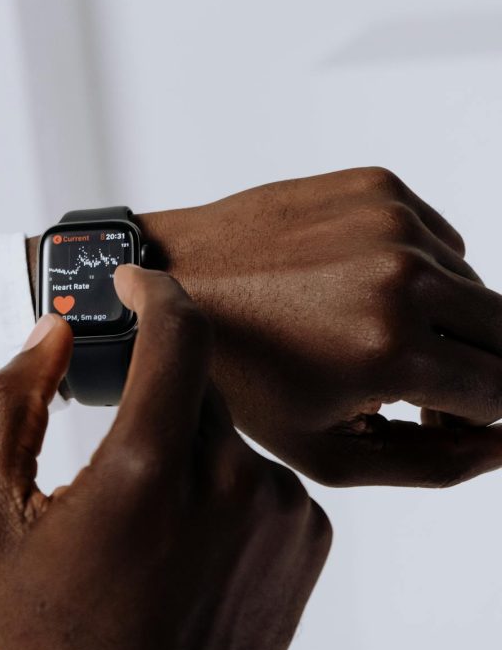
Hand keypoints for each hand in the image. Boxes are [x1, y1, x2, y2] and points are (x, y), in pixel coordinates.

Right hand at [0, 266, 330, 649]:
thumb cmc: (52, 640)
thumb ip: (5, 408)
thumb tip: (50, 336)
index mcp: (147, 467)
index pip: (178, 330)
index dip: (155, 290)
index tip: (134, 281)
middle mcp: (229, 477)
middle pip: (198, 381)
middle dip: (153, 394)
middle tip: (115, 453)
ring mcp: (280, 507)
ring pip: (229, 431)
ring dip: (187, 449)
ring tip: (150, 527)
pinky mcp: (308, 535)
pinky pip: (261, 475)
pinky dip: (225, 488)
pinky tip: (191, 549)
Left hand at [134, 167, 501, 487]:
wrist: (177, 282)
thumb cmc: (245, 380)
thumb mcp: (329, 452)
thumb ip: (436, 463)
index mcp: (393, 351)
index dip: (482, 415)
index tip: (443, 418)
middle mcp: (406, 277)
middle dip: (479, 370)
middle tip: (420, 386)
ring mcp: (394, 222)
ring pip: (475, 288)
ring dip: (445, 322)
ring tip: (374, 339)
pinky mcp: (380, 186)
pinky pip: (441, 242)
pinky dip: (420, 273)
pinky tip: (358, 291)